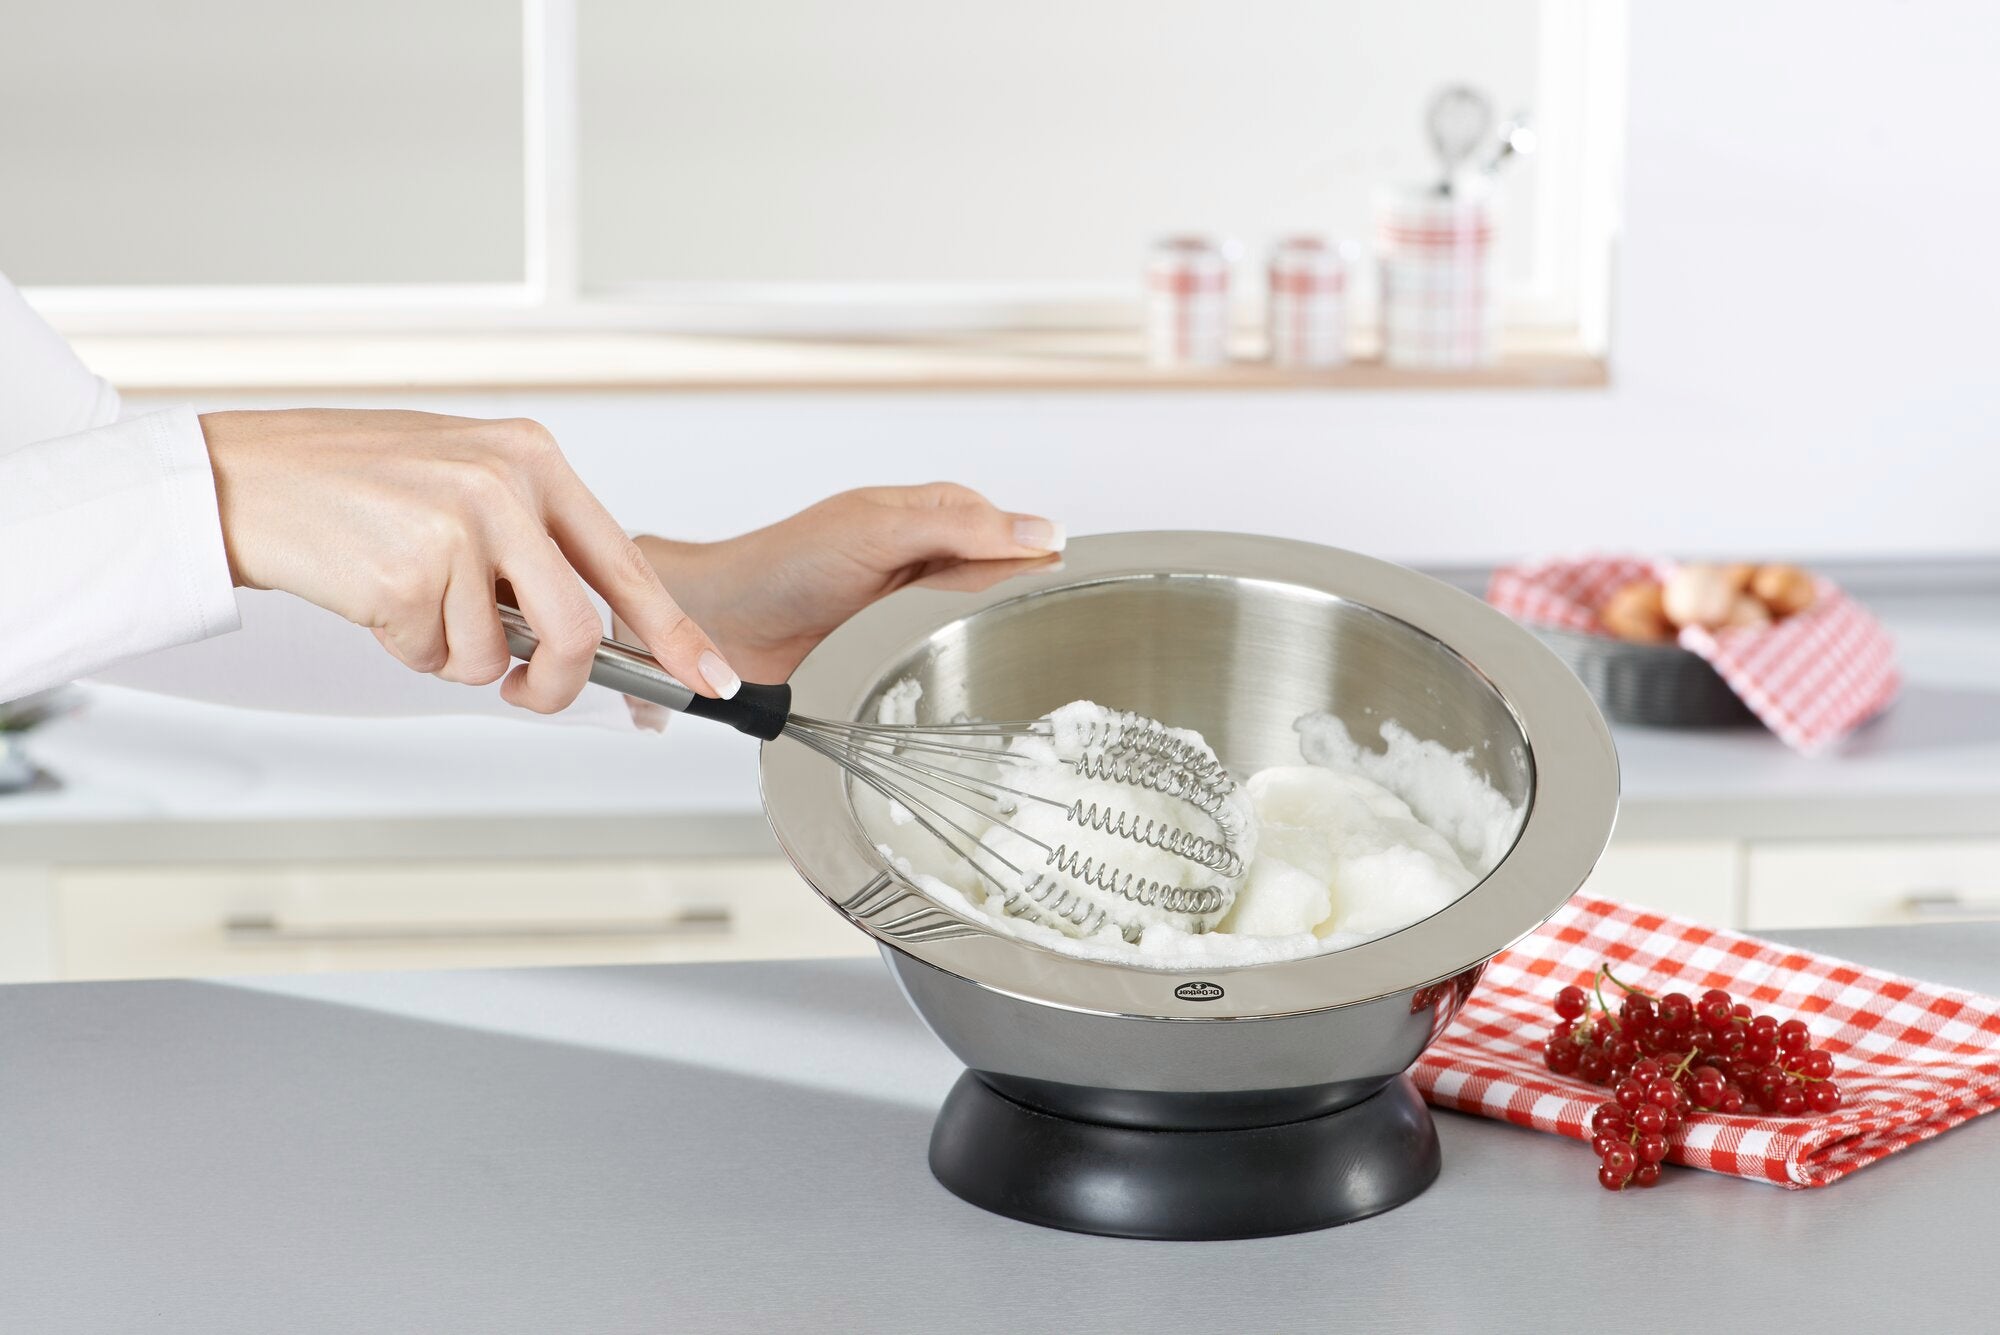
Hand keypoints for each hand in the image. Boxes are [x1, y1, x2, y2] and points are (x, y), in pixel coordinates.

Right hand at [201, 408, 739, 712]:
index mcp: (533, 460)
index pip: (625, 565)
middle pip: (576, 630)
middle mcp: (505, 486)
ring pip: (494, 656)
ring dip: (453, 655)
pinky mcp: (407, 573)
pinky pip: (435, 657)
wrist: (246, 476)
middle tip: (527, 690)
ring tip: (409, 599)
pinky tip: (374, 597)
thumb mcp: (463, 479)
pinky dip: (406, 649)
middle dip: (556, 684)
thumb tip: (588, 628)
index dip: (674, 633)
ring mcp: (457, 527)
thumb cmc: (353, 482)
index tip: (710, 676)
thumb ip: (530, 542)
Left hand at [635, 484, 1063, 682]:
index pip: (1001, 527)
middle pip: (994, 577)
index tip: (1071, 573)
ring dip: (986, 636)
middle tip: (1044, 622)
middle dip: (1019, 595)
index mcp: (921, 516)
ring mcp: (902, 609)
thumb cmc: (782, 566)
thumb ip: (958, 529)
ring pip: (971, 621)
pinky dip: (955, 667)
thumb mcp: (878, 532)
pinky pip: (940, 658)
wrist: (718, 624)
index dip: (1034, 549)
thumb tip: (1039, 532)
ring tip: (1008, 653)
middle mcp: (917, 560)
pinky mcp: (887, 651)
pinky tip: (964, 678)